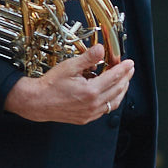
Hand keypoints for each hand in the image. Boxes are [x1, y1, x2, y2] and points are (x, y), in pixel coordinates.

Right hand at [4, 44, 134, 123]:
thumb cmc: (50, 85)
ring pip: (114, 102)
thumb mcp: (70, 66)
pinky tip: (111, 93)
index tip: (129, 63)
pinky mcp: (86, 118)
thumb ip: (88, 58)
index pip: (114, 77)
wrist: (37, 101)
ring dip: (121, 90)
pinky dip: (112, 100)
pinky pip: (105, 110)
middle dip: (126, 78)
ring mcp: (90, 113)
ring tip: (124, 80)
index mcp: (90, 91)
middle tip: (129, 69)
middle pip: (118, 90)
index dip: (124, 69)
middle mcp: (92, 104)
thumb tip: (101, 49)